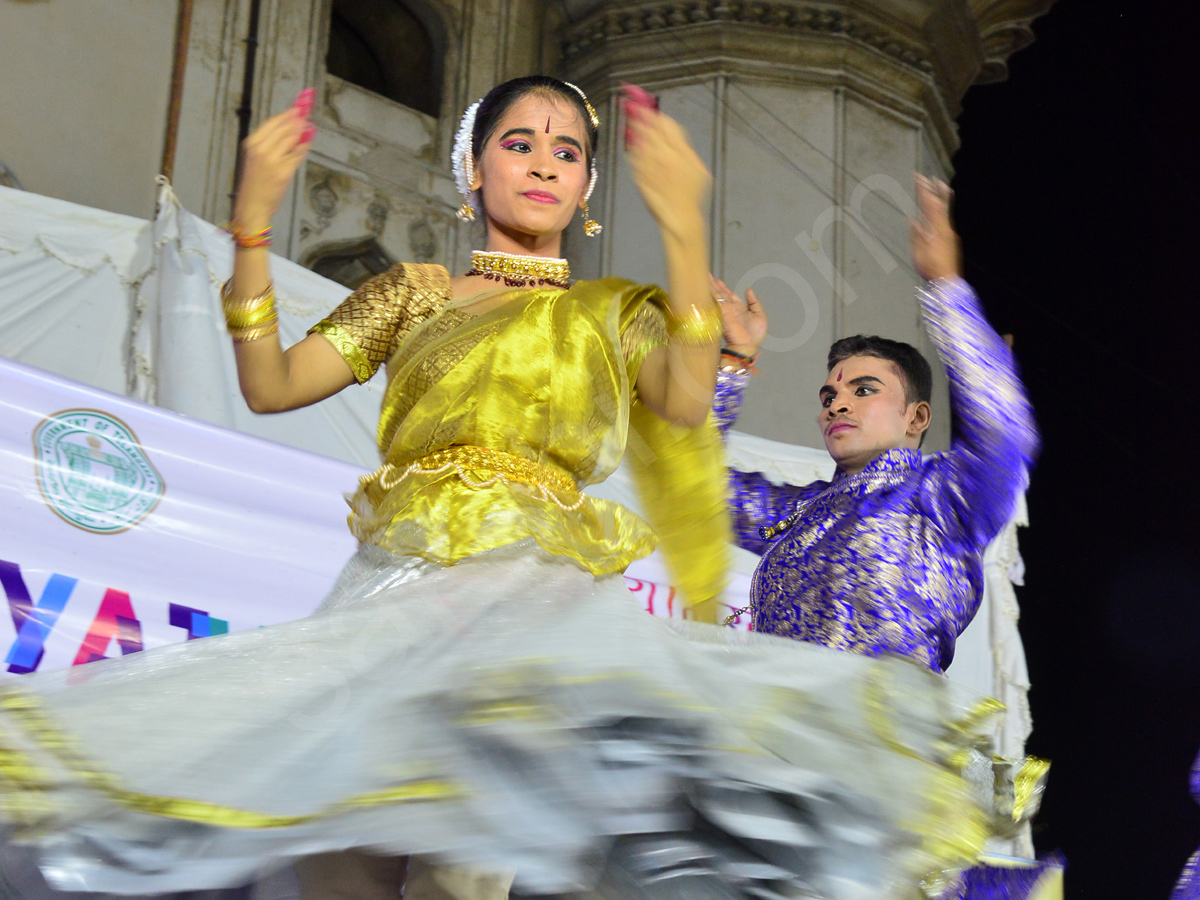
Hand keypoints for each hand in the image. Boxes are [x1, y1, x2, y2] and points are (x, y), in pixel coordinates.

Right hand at [233, 89, 316, 227]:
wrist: (252, 205)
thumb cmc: (255, 183)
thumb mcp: (256, 159)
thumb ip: (271, 143)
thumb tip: (290, 129)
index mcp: (252, 144)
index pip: (272, 123)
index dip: (287, 115)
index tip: (297, 109)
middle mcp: (261, 150)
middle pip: (283, 128)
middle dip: (297, 120)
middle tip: (306, 115)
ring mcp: (273, 160)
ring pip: (292, 139)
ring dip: (302, 131)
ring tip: (309, 126)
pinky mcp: (283, 172)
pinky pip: (297, 155)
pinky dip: (304, 147)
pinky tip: (307, 142)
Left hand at [624, 88, 709, 236]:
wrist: (682, 219)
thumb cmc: (690, 196)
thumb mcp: (696, 170)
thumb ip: (683, 150)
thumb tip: (667, 132)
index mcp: (683, 154)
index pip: (667, 125)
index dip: (653, 113)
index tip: (642, 102)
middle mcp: (667, 158)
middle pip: (651, 129)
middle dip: (638, 114)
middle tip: (627, 102)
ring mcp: (653, 168)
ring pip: (640, 142)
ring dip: (632, 127)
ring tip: (626, 116)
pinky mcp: (642, 179)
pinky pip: (634, 159)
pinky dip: (631, 147)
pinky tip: (628, 138)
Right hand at [710, 275, 766, 356]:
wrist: (748, 347)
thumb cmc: (755, 335)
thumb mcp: (760, 315)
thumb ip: (754, 302)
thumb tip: (749, 289)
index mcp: (739, 307)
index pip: (729, 294)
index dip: (723, 287)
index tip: (717, 280)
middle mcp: (731, 308)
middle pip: (721, 293)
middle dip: (714, 284)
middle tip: (707, 275)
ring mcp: (726, 311)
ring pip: (718, 295)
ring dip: (711, 286)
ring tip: (705, 278)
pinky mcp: (723, 315)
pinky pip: (717, 302)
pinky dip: (712, 294)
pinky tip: (707, 288)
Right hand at [911, 174, 961, 281]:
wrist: (948, 281)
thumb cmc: (931, 268)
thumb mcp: (918, 253)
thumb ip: (917, 235)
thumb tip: (914, 219)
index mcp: (936, 229)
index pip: (929, 204)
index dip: (924, 190)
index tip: (918, 178)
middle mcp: (945, 228)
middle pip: (940, 204)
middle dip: (934, 190)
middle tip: (930, 177)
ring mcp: (950, 233)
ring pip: (945, 211)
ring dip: (941, 197)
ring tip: (940, 187)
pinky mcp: (951, 239)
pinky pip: (946, 219)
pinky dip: (942, 209)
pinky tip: (939, 211)